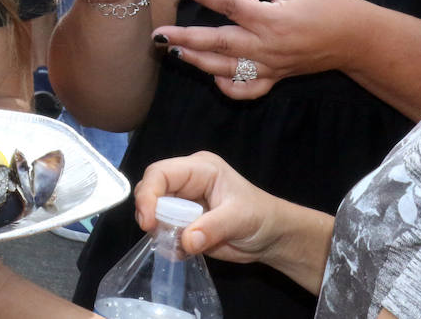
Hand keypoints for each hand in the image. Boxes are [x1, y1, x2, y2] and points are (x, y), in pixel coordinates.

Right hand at [135, 152, 286, 264]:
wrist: (272, 237)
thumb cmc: (261, 217)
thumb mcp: (239, 219)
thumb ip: (212, 228)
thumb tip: (186, 241)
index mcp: (199, 169)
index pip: (160, 173)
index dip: (148, 194)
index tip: (148, 221)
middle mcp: (185, 181)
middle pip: (151, 190)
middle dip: (150, 213)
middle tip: (157, 234)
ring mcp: (182, 201)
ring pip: (153, 211)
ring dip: (159, 230)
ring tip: (176, 245)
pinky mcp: (182, 221)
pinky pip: (163, 229)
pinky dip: (167, 242)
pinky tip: (182, 251)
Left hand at [154, 0, 363, 98]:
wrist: (359, 39)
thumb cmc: (331, 5)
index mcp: (273, 20)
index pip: (230, 6)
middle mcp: (268, 47)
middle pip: (219, 44)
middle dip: (186, 39)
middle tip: (159, 36)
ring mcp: (271, 67)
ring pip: (227, 69)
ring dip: (197, 61)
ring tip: (172, 51)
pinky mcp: (276, 78)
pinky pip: (247, 90)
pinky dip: (228, 87)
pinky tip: (213, 76)